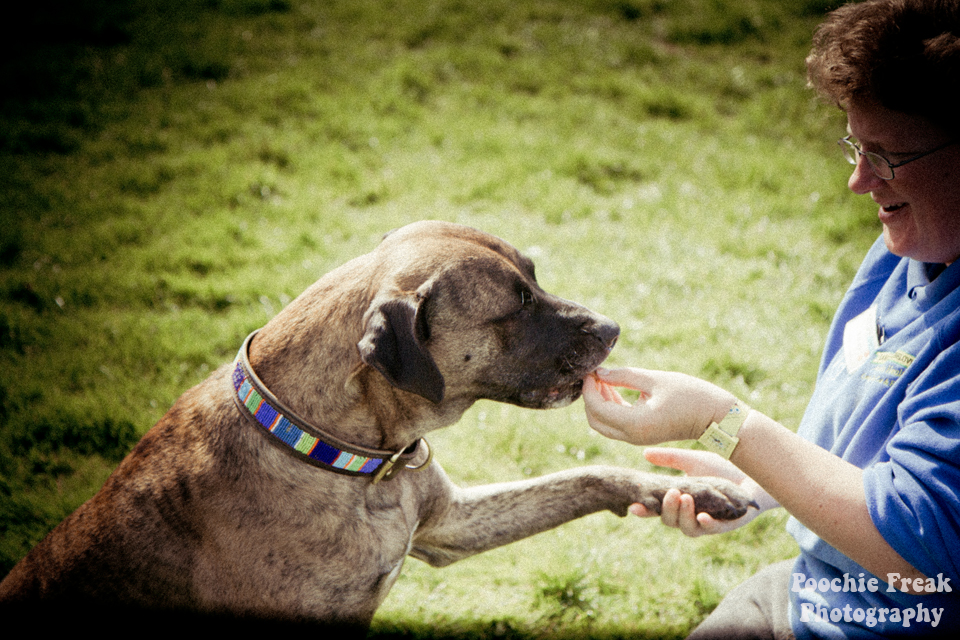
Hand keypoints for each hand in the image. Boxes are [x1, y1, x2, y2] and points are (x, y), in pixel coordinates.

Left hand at [582, 367, 736, 444]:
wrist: (716, 417)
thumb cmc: (691, 395)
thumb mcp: (656, 380)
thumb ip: (624, 376)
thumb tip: (599, 373)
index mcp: (635, 424)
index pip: (597, 408)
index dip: (589, 389)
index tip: (591, 370)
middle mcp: (632, 437)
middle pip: (595, 421)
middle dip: (590, 398)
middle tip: (595, 375)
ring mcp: (637, 439)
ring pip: (603, 425)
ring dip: (599, 402)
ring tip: (605, 378)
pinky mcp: (642, 436)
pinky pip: (615, 425)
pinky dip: (610, 408)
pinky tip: (614, 389)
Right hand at [630, 448, 776, 536]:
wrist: (755, 473)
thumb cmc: (724, 468)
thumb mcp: (693, 461)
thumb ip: (670, 459)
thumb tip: (645, 453)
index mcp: (680, 501)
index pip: (657, 509)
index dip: (644, 510)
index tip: (633, 505)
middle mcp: (691, 514)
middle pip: (669, 521)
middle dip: (666, 509)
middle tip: (671, 492)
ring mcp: (707, 521)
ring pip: (687, 529)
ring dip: (683, 515)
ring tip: (685, 498)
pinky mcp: (726, 524)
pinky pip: (712, 530)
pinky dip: (706, 524)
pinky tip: (703, 517)